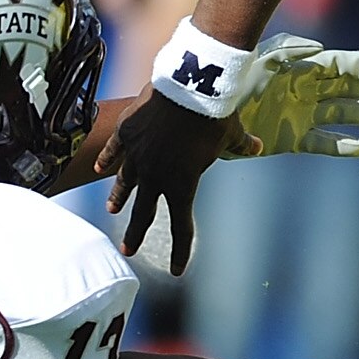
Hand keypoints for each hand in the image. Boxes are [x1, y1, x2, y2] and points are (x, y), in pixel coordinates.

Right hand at [110, 92, 225, 274]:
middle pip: (144, 211)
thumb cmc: (214, 115)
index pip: (183, 226)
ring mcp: (137, 155)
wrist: (186, 87)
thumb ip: (241, 145)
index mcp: (183, 183)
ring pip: (125, 182)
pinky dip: (107, 160)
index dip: (181, 250)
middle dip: (136, 233)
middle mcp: (156, 175)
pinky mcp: (126, 134)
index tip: (177, 270)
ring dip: (119, 197)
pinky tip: (100, 170)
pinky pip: (113, 152)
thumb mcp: (231, 133)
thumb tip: (258, 147)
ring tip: (114, 210)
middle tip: (128, 250)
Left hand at [230, 36, 358, 159]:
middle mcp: (304, 90)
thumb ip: (286, 51)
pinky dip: (341, 145)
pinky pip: (321, 142)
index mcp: (298, 68)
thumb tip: (319, 49)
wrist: (199, 113)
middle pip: (348, 88)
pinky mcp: (289, 139)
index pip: (339, 65)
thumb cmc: (228, 81)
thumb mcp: (256, 60)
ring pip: (341, 113)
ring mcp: (299, 115)